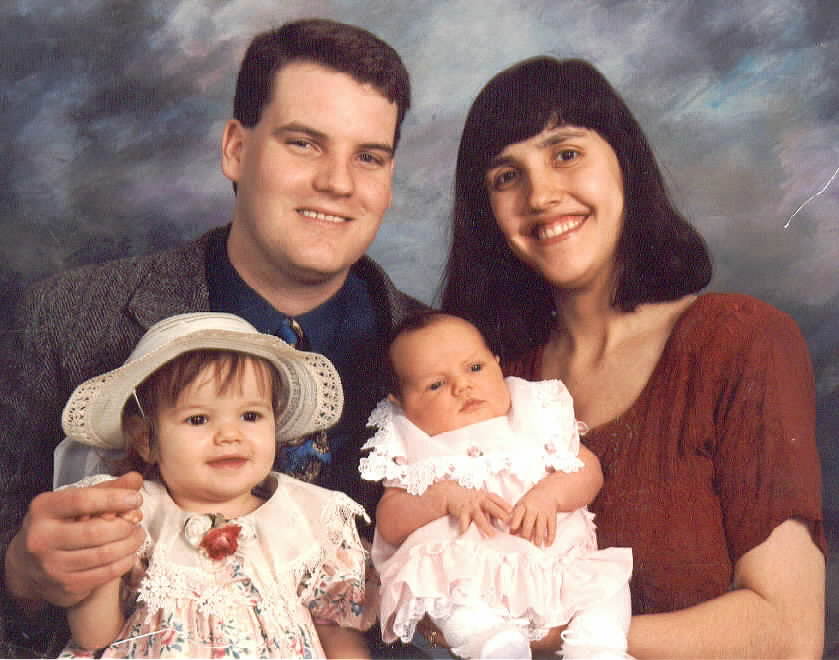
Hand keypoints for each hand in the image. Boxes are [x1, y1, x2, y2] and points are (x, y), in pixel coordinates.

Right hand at [4, 472, 144, 609]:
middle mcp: (41, 538)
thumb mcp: (75, 501)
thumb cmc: (59, 524)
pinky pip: (104, 574)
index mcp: (43, 509)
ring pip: (103, 555)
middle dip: (125, 525)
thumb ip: (106, 489)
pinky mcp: (65, 586)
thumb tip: (136, 478)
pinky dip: (124, 562)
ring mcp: (51, 566)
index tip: (136, 498)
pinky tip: (129, 553)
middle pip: (95, 531)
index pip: (81, 500)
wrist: (28, 563)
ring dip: (129, 544)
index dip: (113, 499)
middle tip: (137, 520)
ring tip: (137, 535)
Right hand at [437, 480, 510, 536]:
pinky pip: (464, 521)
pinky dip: (465, 528)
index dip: (504, 505)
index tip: (512, 511)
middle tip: (508, 520)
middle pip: (491, 507)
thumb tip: (504, 517)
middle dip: (500, 513)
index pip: (496, 499)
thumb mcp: (480, 497)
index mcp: (484, 495)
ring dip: (486, 526)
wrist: (450, 493)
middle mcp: (478, 500)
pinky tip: (466, 534)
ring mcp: (470, 506)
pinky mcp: (461, 511)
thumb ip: (489, 505)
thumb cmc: (468, 497)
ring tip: (492, 535)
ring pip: (480, 517)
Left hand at [510, 482, 556, 546]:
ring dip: (538, 539)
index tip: (512, 532)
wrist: (548, 492)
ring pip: (541, 528)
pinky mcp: (552, 516)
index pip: (518, 515)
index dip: (515, 524)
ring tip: (536, 545)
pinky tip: (547, 544)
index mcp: (524, 505)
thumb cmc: (531, 501)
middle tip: (524, 543)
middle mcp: (534, 508)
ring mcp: (544, 512)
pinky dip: (550, 538)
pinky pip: (552, 528)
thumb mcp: (521, 505)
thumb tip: (512, 533)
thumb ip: (516, 518)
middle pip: (529, 524)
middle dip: (526, 535)